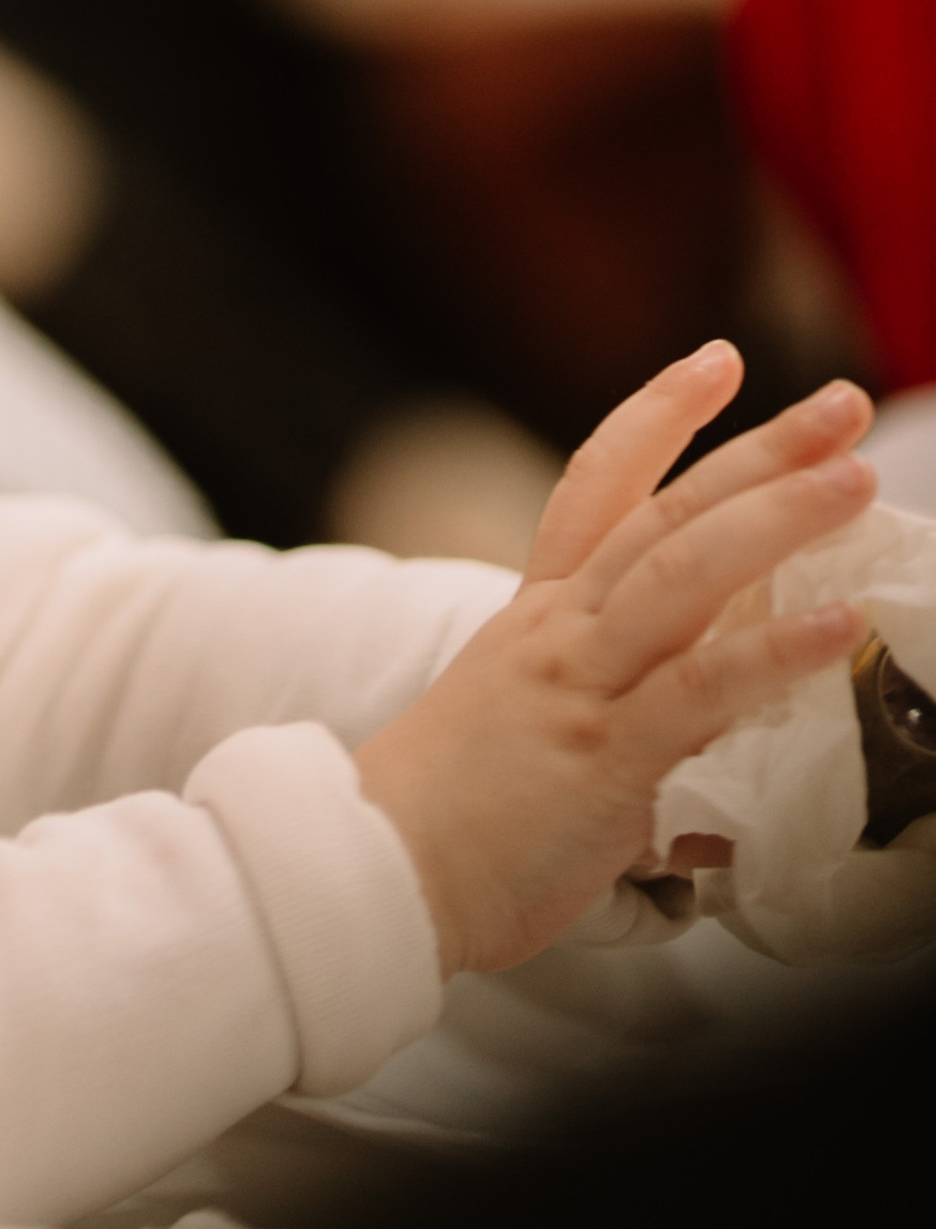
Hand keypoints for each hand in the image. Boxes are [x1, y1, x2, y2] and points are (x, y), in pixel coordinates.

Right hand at [353, 348, 874, 975]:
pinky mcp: (604, 754)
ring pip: (682, 573)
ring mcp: (580, 684)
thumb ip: (613, 703)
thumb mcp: (526, 724)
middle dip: (760, 452)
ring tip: (858, 483)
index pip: (598, 484)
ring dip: (778, 519)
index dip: (660, 416)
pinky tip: (837, 626)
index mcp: (538, 616)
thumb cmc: (450, 817)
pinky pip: (698, 690)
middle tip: (840, 405)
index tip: (719, 360)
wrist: (370, 868)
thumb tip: (704, 718)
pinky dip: (773, 652)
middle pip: (665, 512)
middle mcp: (559, 630)